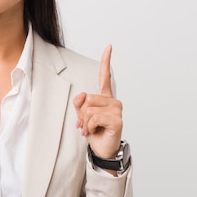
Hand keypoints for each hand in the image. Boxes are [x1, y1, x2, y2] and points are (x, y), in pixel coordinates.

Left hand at [73, 45, 122, 159]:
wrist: (101, 149)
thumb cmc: (94, 131)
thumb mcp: (81, 115)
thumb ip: (79, 103)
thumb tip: (82, 94)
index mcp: (104, 97)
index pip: (105, 76)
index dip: (106, 61)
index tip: (109, 46)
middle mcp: (113, 101)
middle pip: (87, 98)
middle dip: (82, 113)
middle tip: (87, 124)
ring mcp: (117, 109)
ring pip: (89, 109)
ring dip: (85, 122)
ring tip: (91, 128)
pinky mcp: (117, 119)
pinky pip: (94, 118)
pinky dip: (89, 127)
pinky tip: (94, 131)